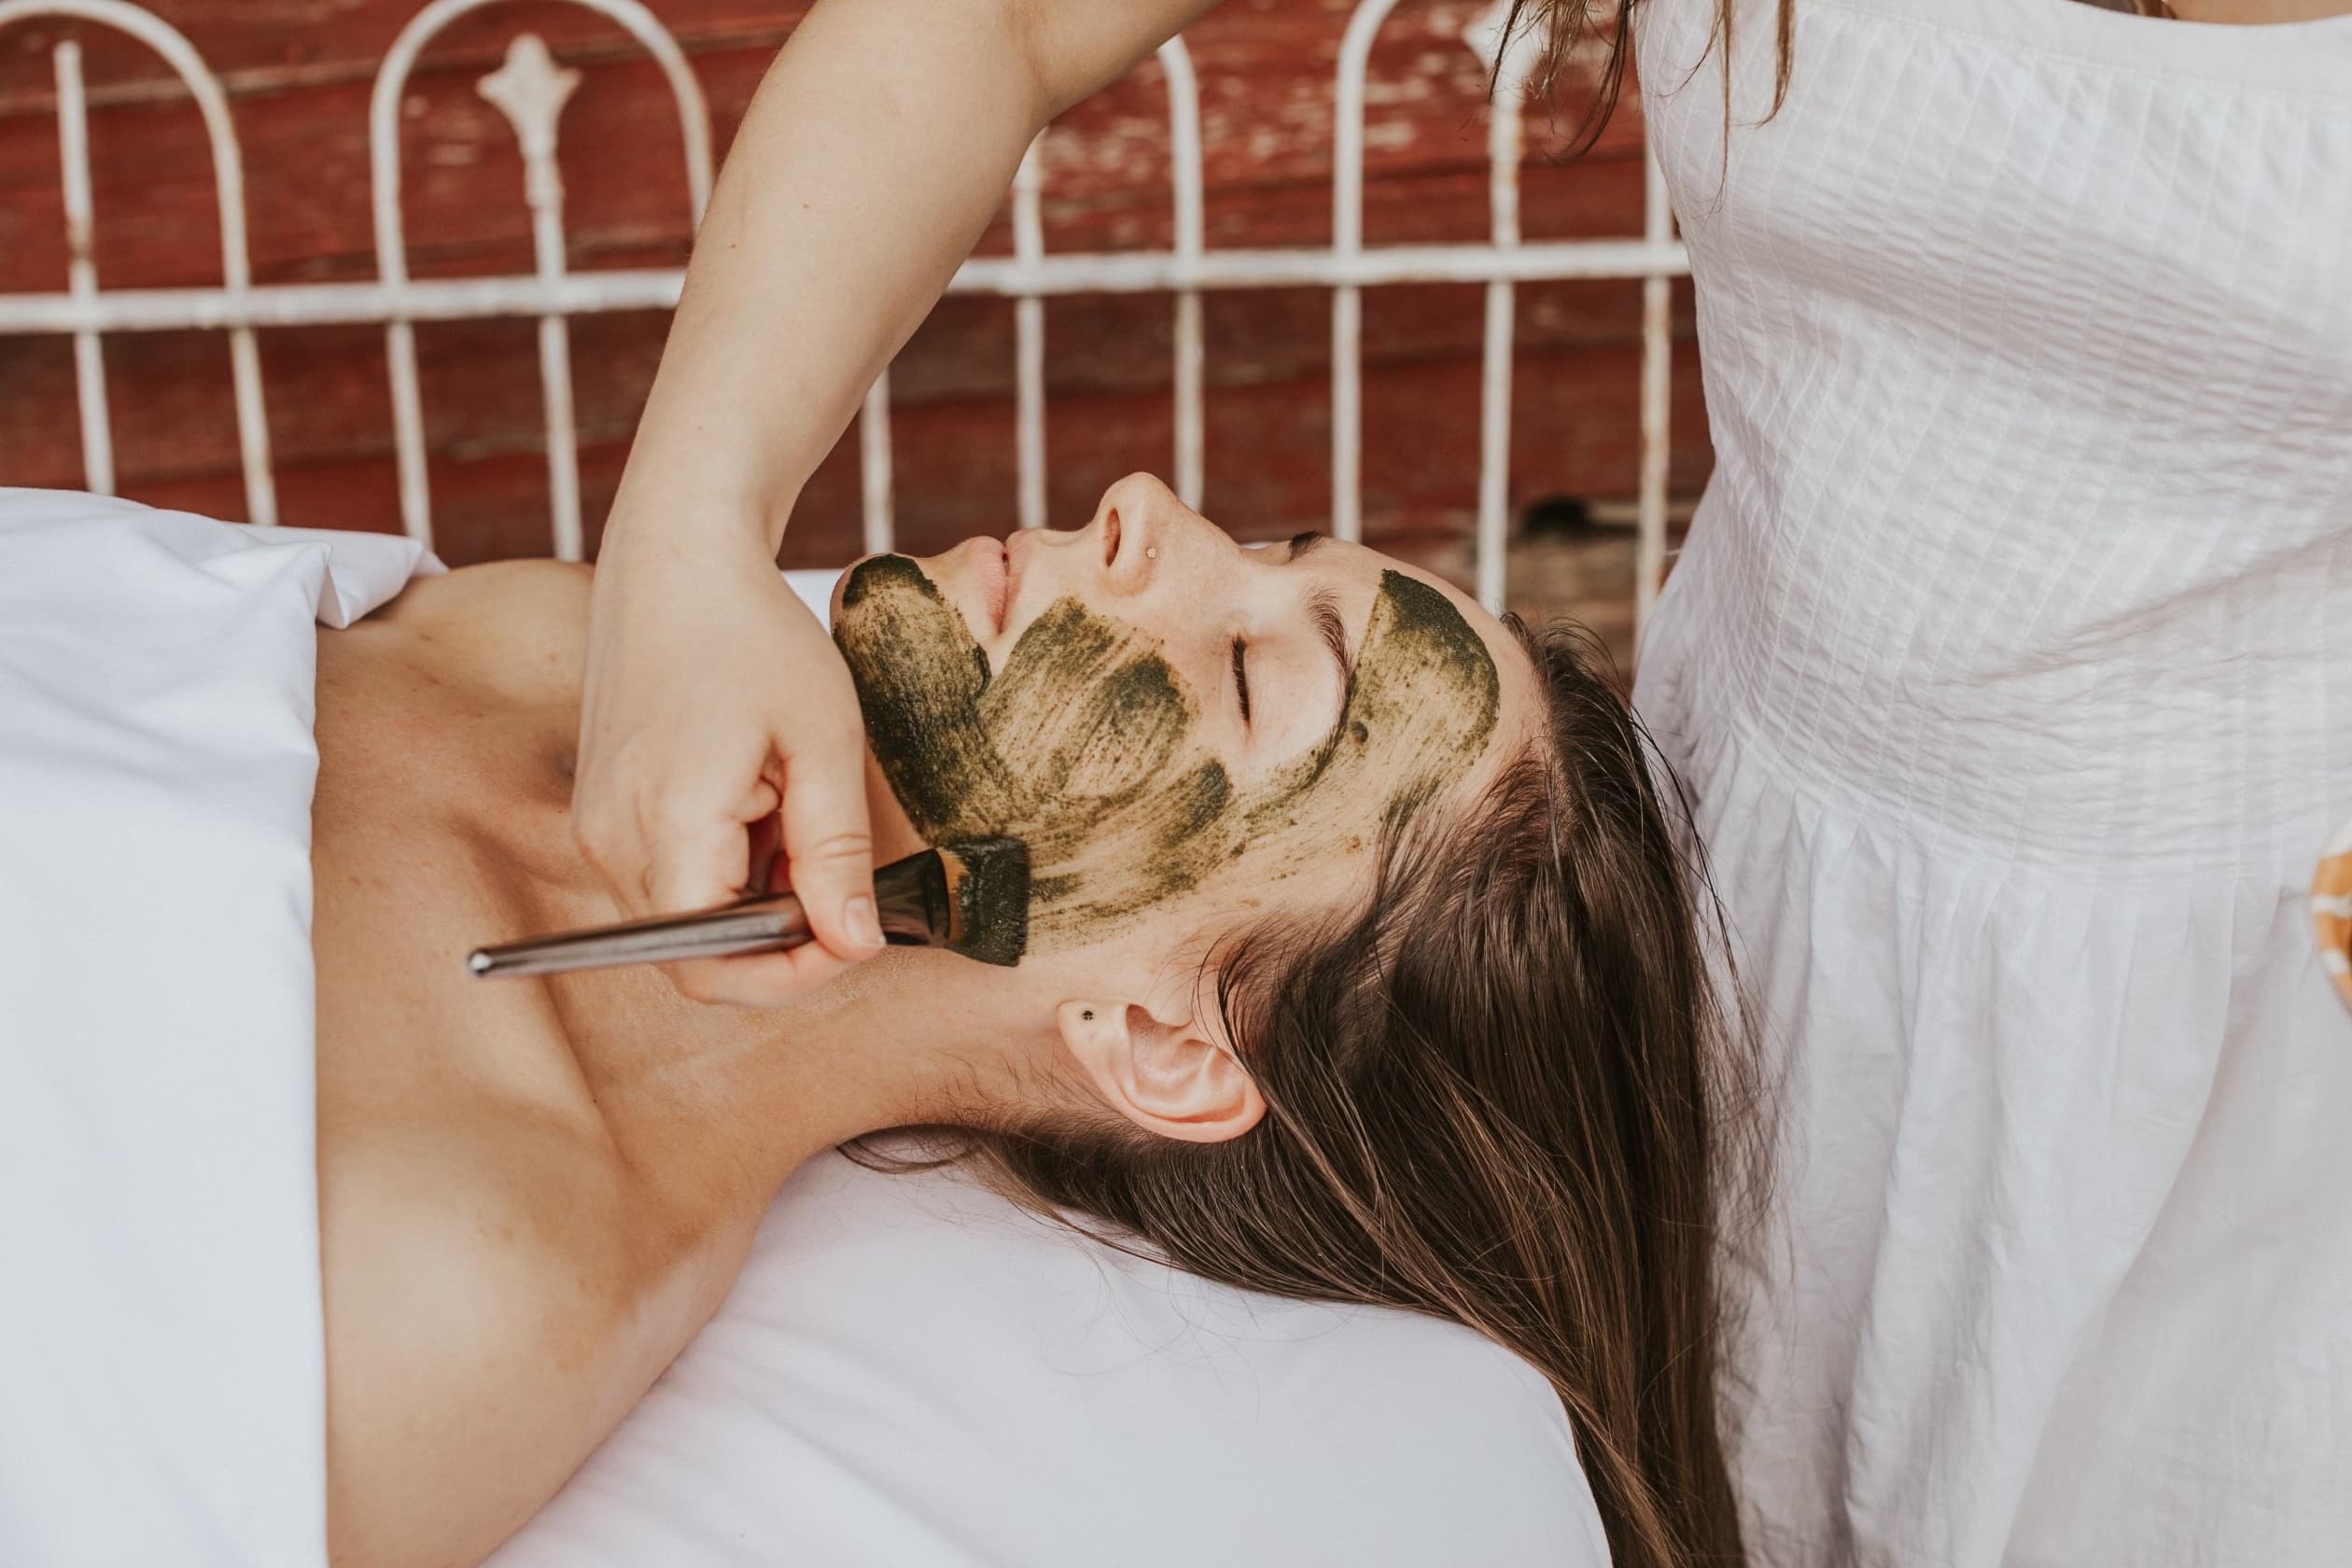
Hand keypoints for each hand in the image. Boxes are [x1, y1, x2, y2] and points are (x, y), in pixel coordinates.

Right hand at [573, 519, 884, 1004]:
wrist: (678, 556)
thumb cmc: (755, 632)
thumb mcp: (823, 741)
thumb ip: (836, 852)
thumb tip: (855, 944)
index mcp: (664, 828)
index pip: (712, 966)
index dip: (790, 974)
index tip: (855, 934)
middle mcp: (609, 841)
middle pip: (694, 955)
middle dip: (778, 936)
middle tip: (840, 878)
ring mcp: (596, 826)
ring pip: (684, 919)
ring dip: (753, 896)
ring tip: (800, 813)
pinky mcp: (601, 809)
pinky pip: (668, 876)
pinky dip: (725, 866)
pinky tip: (764, 802)